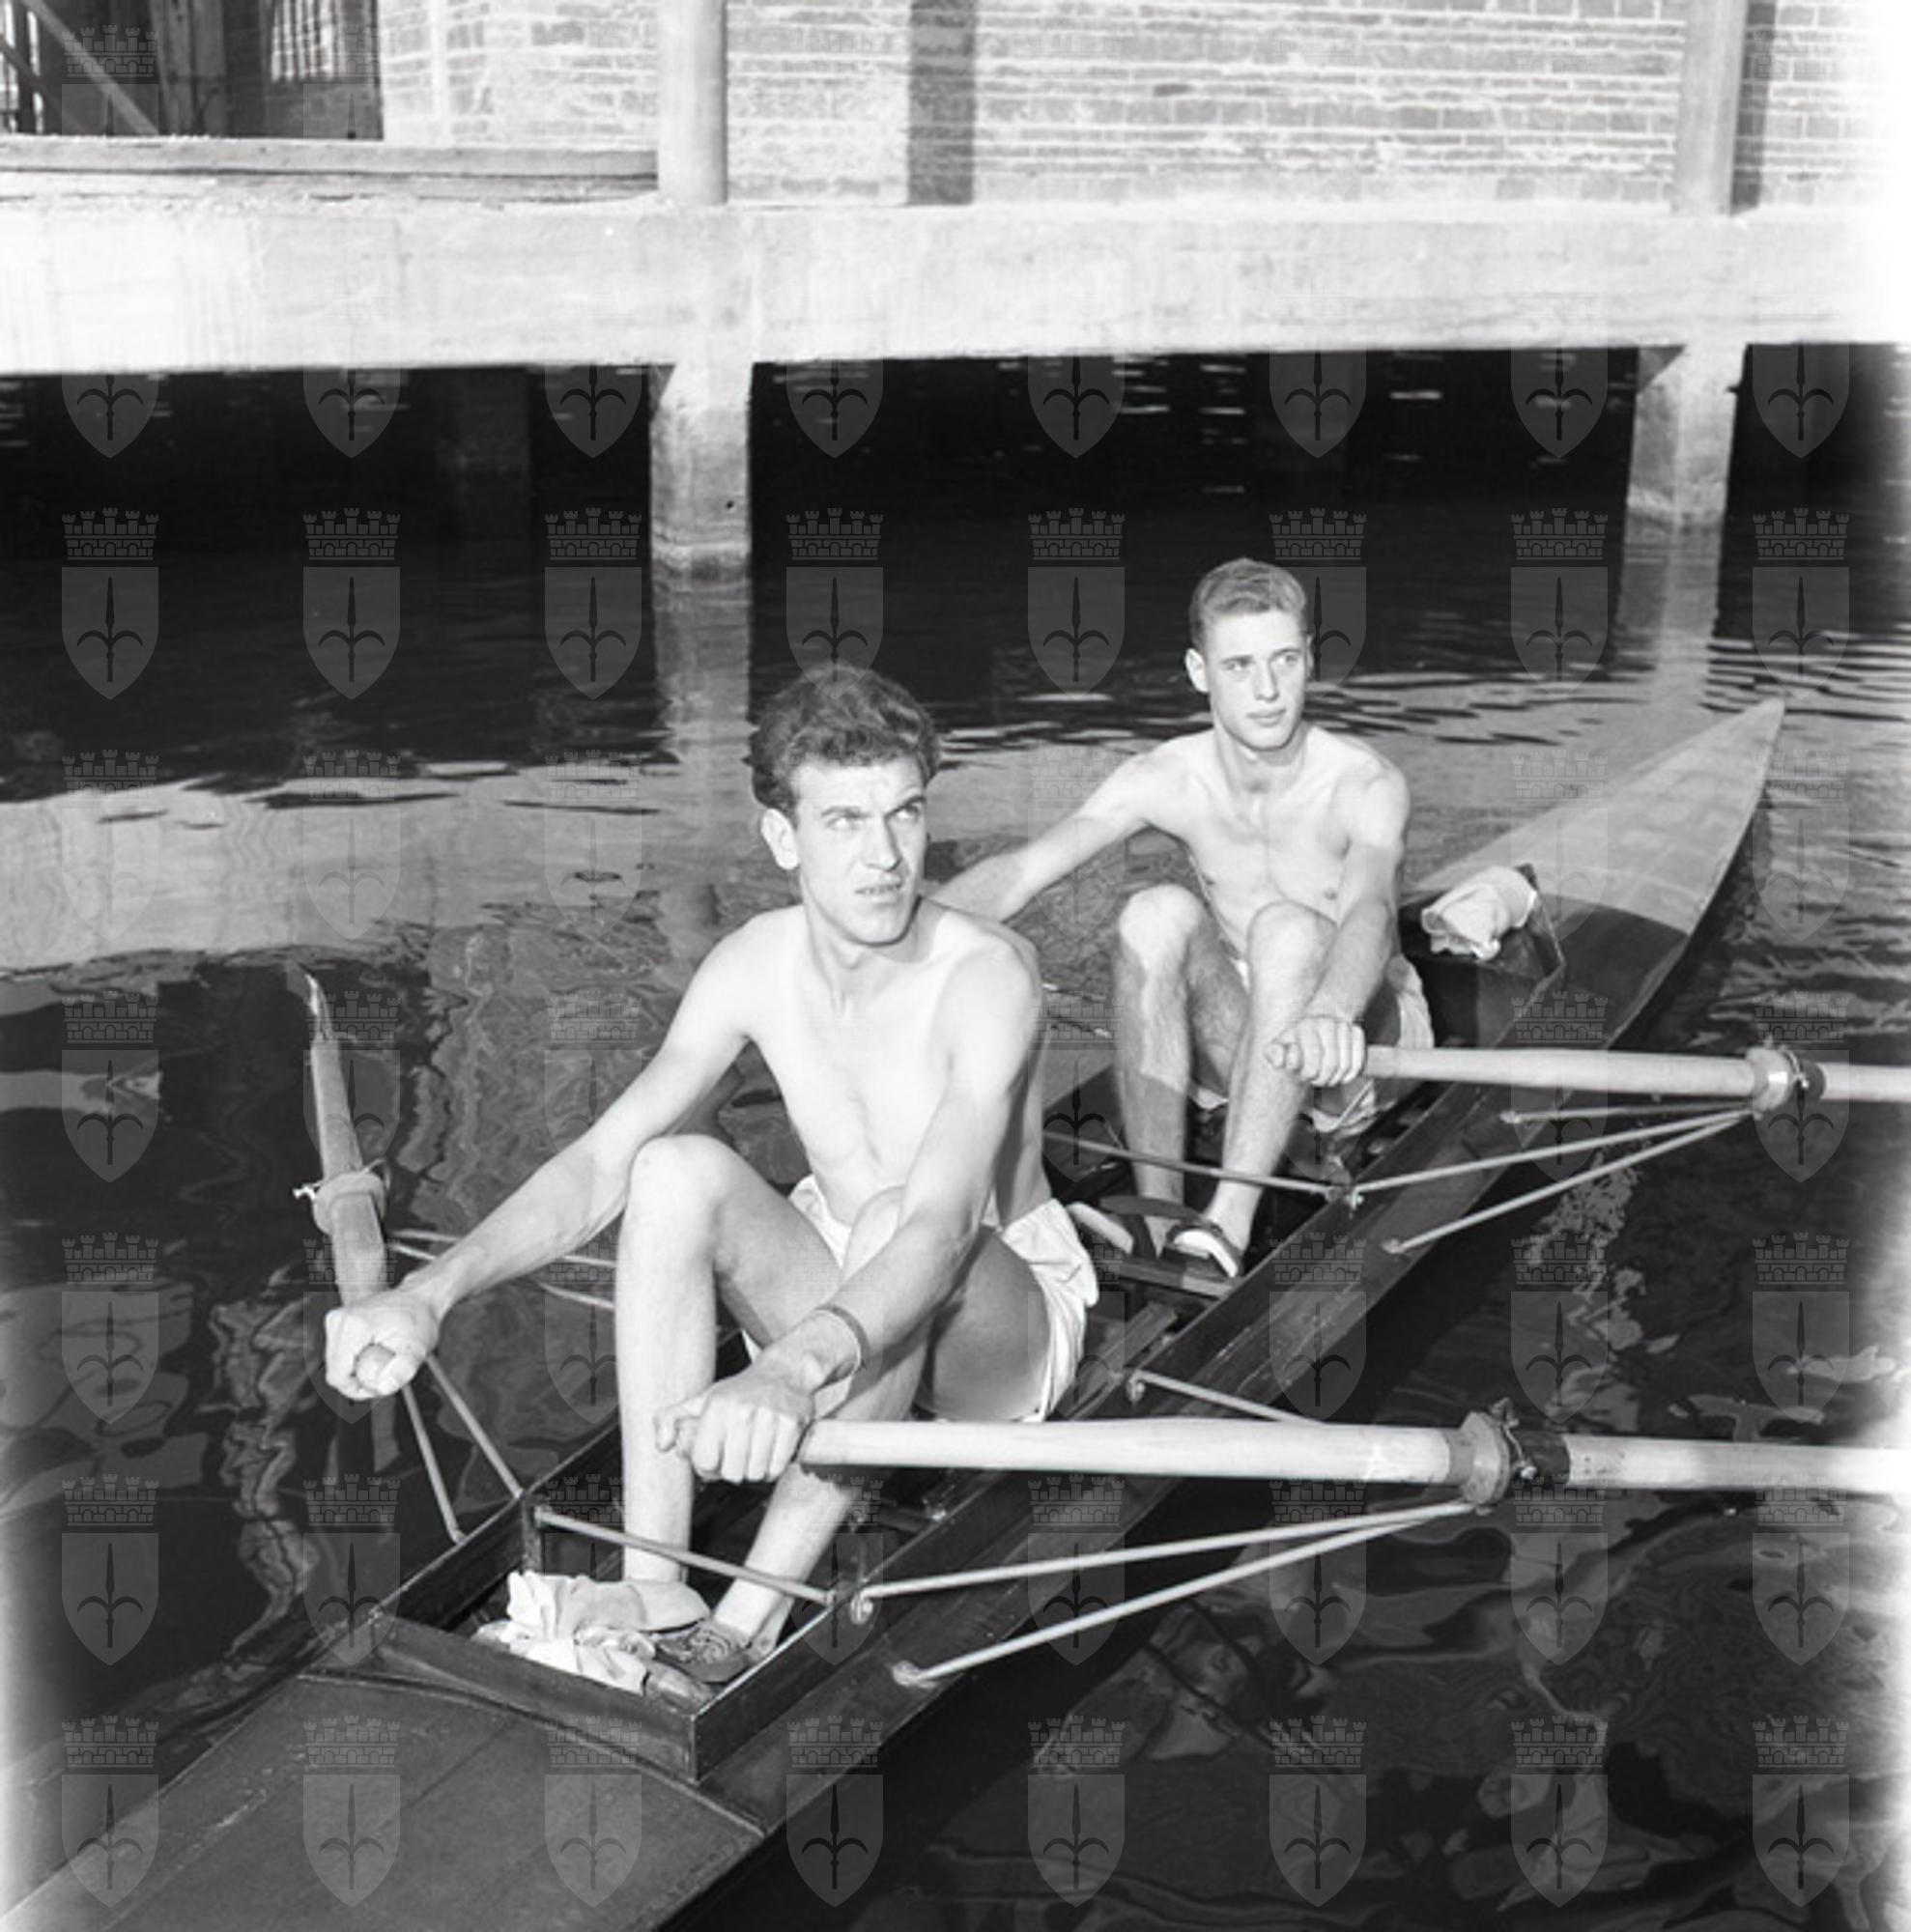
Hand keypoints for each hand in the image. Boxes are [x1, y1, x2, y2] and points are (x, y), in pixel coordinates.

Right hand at [323, 1277, 441, 1401]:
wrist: (418, 1297)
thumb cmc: (419, 1319)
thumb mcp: (416, 1349)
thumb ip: (402, 1372)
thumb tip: (385, 1388)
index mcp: (354, 1326)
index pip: (338, 1375)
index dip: (355, 1390)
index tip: (376, 1388)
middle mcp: (339, 1320)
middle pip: (334, 1370)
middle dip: (356, 1381)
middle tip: (382, 1375)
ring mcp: (336, 1319)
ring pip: (335, 1363)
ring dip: (354, 1370)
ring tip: (379, 1361)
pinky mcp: (338, 1321)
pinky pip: (338, 1352)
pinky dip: (353, 1359)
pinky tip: (372, 1353)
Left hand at [656, 1363, 815, 1483]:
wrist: (784, 1371)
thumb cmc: (740, 1391)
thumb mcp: (702, 1400)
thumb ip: (671, 1419)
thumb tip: (662, 1444)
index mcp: (717, 1405)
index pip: (704, 1461)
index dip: (708, 1466)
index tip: (715, 1456)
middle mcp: (742, 1410)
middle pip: (731, 1472)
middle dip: (732, 1470)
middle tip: (737, 1455)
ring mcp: (770, 1417)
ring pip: (755, 1473)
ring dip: (754, 1470)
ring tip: (754, 1453)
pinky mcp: (792, 1424)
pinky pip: (777, 1467)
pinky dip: (772, 1468)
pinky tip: (769, 1453)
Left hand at [1268, 1012, 1366, 1088]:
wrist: (1323, 1014)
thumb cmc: (1299, 1036)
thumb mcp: (1281, 1042)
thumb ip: (1275, 1054)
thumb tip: (1279, 1060)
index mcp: (1305, 1027)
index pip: (1312, 1062)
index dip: (1308, 1074)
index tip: (1304, 1075)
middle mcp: (1326, 1024)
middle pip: (1330, 1066)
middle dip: (1322, 1079)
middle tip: (1316, 1079)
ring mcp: (1343, 1027)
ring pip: (1345, 1066)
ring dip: (1336, 1078)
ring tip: (1327, 1077)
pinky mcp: (1357, 1032)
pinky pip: (1358, 1062)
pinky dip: (1350, 1074)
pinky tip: (1340, 1074)